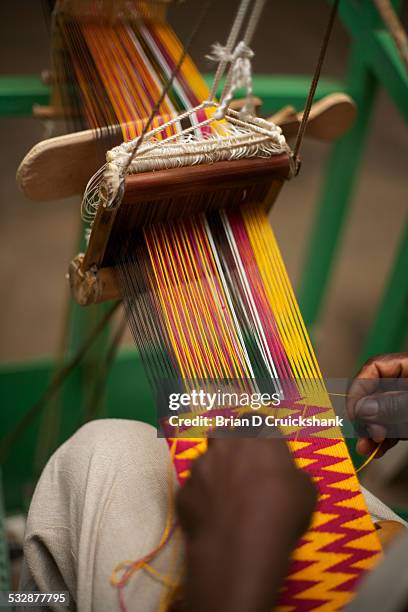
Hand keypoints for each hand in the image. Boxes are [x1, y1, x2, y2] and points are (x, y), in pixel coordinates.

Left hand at [176, 434, 316, 611]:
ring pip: (203, 462)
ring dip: (212, 474)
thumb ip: (292, 475)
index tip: (265, 454)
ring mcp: (199, 466)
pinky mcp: (183, 491)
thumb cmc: (282, 509)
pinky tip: (210, 519)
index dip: (260, 436)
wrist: (241, 541)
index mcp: (257, 435)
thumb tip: (288, 479)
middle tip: (242, 472)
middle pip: (223, 435)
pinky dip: (200, 501)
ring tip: (224, 500)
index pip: (256, 421)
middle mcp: (225, 443)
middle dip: (229, 448)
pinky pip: (192, 492)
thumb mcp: (306, 490)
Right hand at [347, 352, 407, 456]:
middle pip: (375, 393)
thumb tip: (362, 408)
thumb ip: (394, 404)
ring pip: (382, 413)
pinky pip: (394, 427)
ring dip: (371, 432)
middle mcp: (406, 383)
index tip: (353, 413)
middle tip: (361, 434)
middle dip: (365, 416)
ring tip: (365, 449)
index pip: (374, 369)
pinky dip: (384, 440)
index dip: (358, 389)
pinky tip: (377, 451)